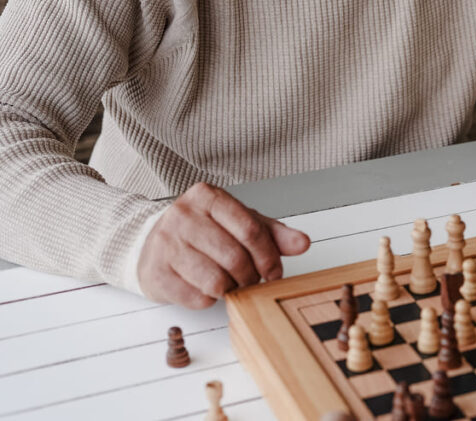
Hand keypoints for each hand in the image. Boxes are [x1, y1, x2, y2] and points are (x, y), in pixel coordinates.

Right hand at [138, 182, 309, 308]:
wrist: (152, 242)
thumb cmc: (204, 231)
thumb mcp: (241, 223)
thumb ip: (273, 233)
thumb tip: (303, 243)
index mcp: (208, 196)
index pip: (251, 230)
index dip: (268, 256)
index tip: (275, 271)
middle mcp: (183, 215)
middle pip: (235, 257)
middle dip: (251, 276)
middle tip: (252, 280)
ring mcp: (165, 243)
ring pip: (215, 280)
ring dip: (231, 288)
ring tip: (230, 283)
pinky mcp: (155, 272)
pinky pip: (196, 297)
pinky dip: (209, 299)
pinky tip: (207, 288)